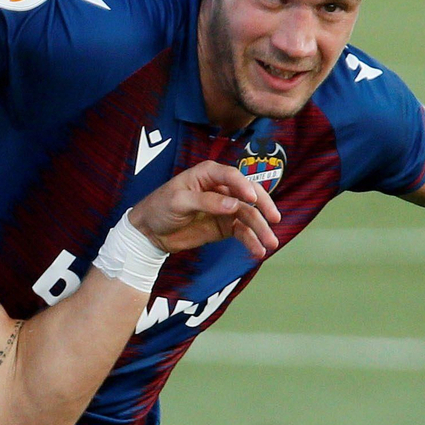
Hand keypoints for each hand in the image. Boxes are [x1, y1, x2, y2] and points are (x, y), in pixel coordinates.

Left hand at [130, 161, 280, 257]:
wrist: (149, 232)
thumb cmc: (159, 207)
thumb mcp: (179, 201)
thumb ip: (207, 202)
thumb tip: (234, 205)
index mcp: (208, 174)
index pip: (232, 176)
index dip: (244, 186)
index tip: (252, 199)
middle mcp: (221, 188)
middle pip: (248, 194)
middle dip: (263, 207)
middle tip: (274, 219)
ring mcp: (225, 208)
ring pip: (249, 215)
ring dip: (261, 229)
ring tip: (270, 243)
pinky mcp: (224, 226)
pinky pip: (242, 232)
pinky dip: (251, 241)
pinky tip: (258, 251)